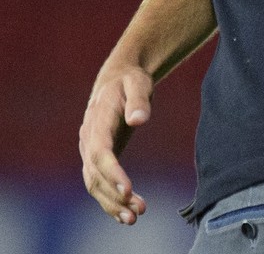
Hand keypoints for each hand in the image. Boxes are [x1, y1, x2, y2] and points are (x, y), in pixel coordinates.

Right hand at [79, 62, 153, 223]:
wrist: (117, 79)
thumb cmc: (130, 80)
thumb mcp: (138, 82)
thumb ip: (139, 99)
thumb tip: (139, 119)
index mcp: (98, 120)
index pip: (100, 151)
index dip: (112, 171)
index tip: (128, 188)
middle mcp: (89, 139)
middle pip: (96, 173)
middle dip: (114, 194)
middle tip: (137, 211)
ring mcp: (90, 150)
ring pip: (95, 183)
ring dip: (111, 203)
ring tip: (134, 218)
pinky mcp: (98, 158)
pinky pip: (99, 183)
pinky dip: (109, 200)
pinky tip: (126, 214)